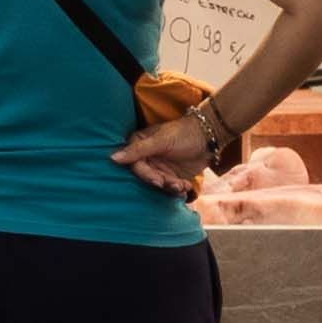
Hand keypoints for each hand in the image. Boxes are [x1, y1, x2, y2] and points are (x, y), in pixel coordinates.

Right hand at [114, 101, 235, 193]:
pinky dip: (178, 189)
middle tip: (174, 184)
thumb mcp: (161, 141)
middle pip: (147, 177)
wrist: (209, 136)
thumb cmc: (183, 133)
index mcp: (139, 145)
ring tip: (182, 186)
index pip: (136, 165)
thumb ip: (138, 150)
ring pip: (160, 184)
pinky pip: (170, 187)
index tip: (158, 181)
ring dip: (171, 187)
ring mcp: (159, 168)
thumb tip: (112, 158)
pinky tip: (187, 186)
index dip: (146, 175)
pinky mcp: (171, 176)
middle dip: (161, 182)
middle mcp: (147, 158)